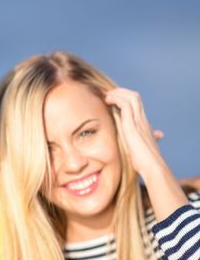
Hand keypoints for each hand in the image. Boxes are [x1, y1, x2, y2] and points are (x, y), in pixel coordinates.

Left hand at [105, 87, 186, 220]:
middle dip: (120, 92)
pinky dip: (116, 99)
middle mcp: (142, 120)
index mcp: (143, 125)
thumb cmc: (144, 163)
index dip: (124, 99)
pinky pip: (125, 104)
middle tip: (107, 94)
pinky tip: (107, 101)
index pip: (136, 105)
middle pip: (134, 97)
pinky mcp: (132, 124)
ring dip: (117, 93)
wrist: (152, 167)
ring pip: (131, 97)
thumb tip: (129, 152)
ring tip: (106, 95)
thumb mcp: (136, 151)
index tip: (112, 99)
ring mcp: (138, 121)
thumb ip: (132, 147)